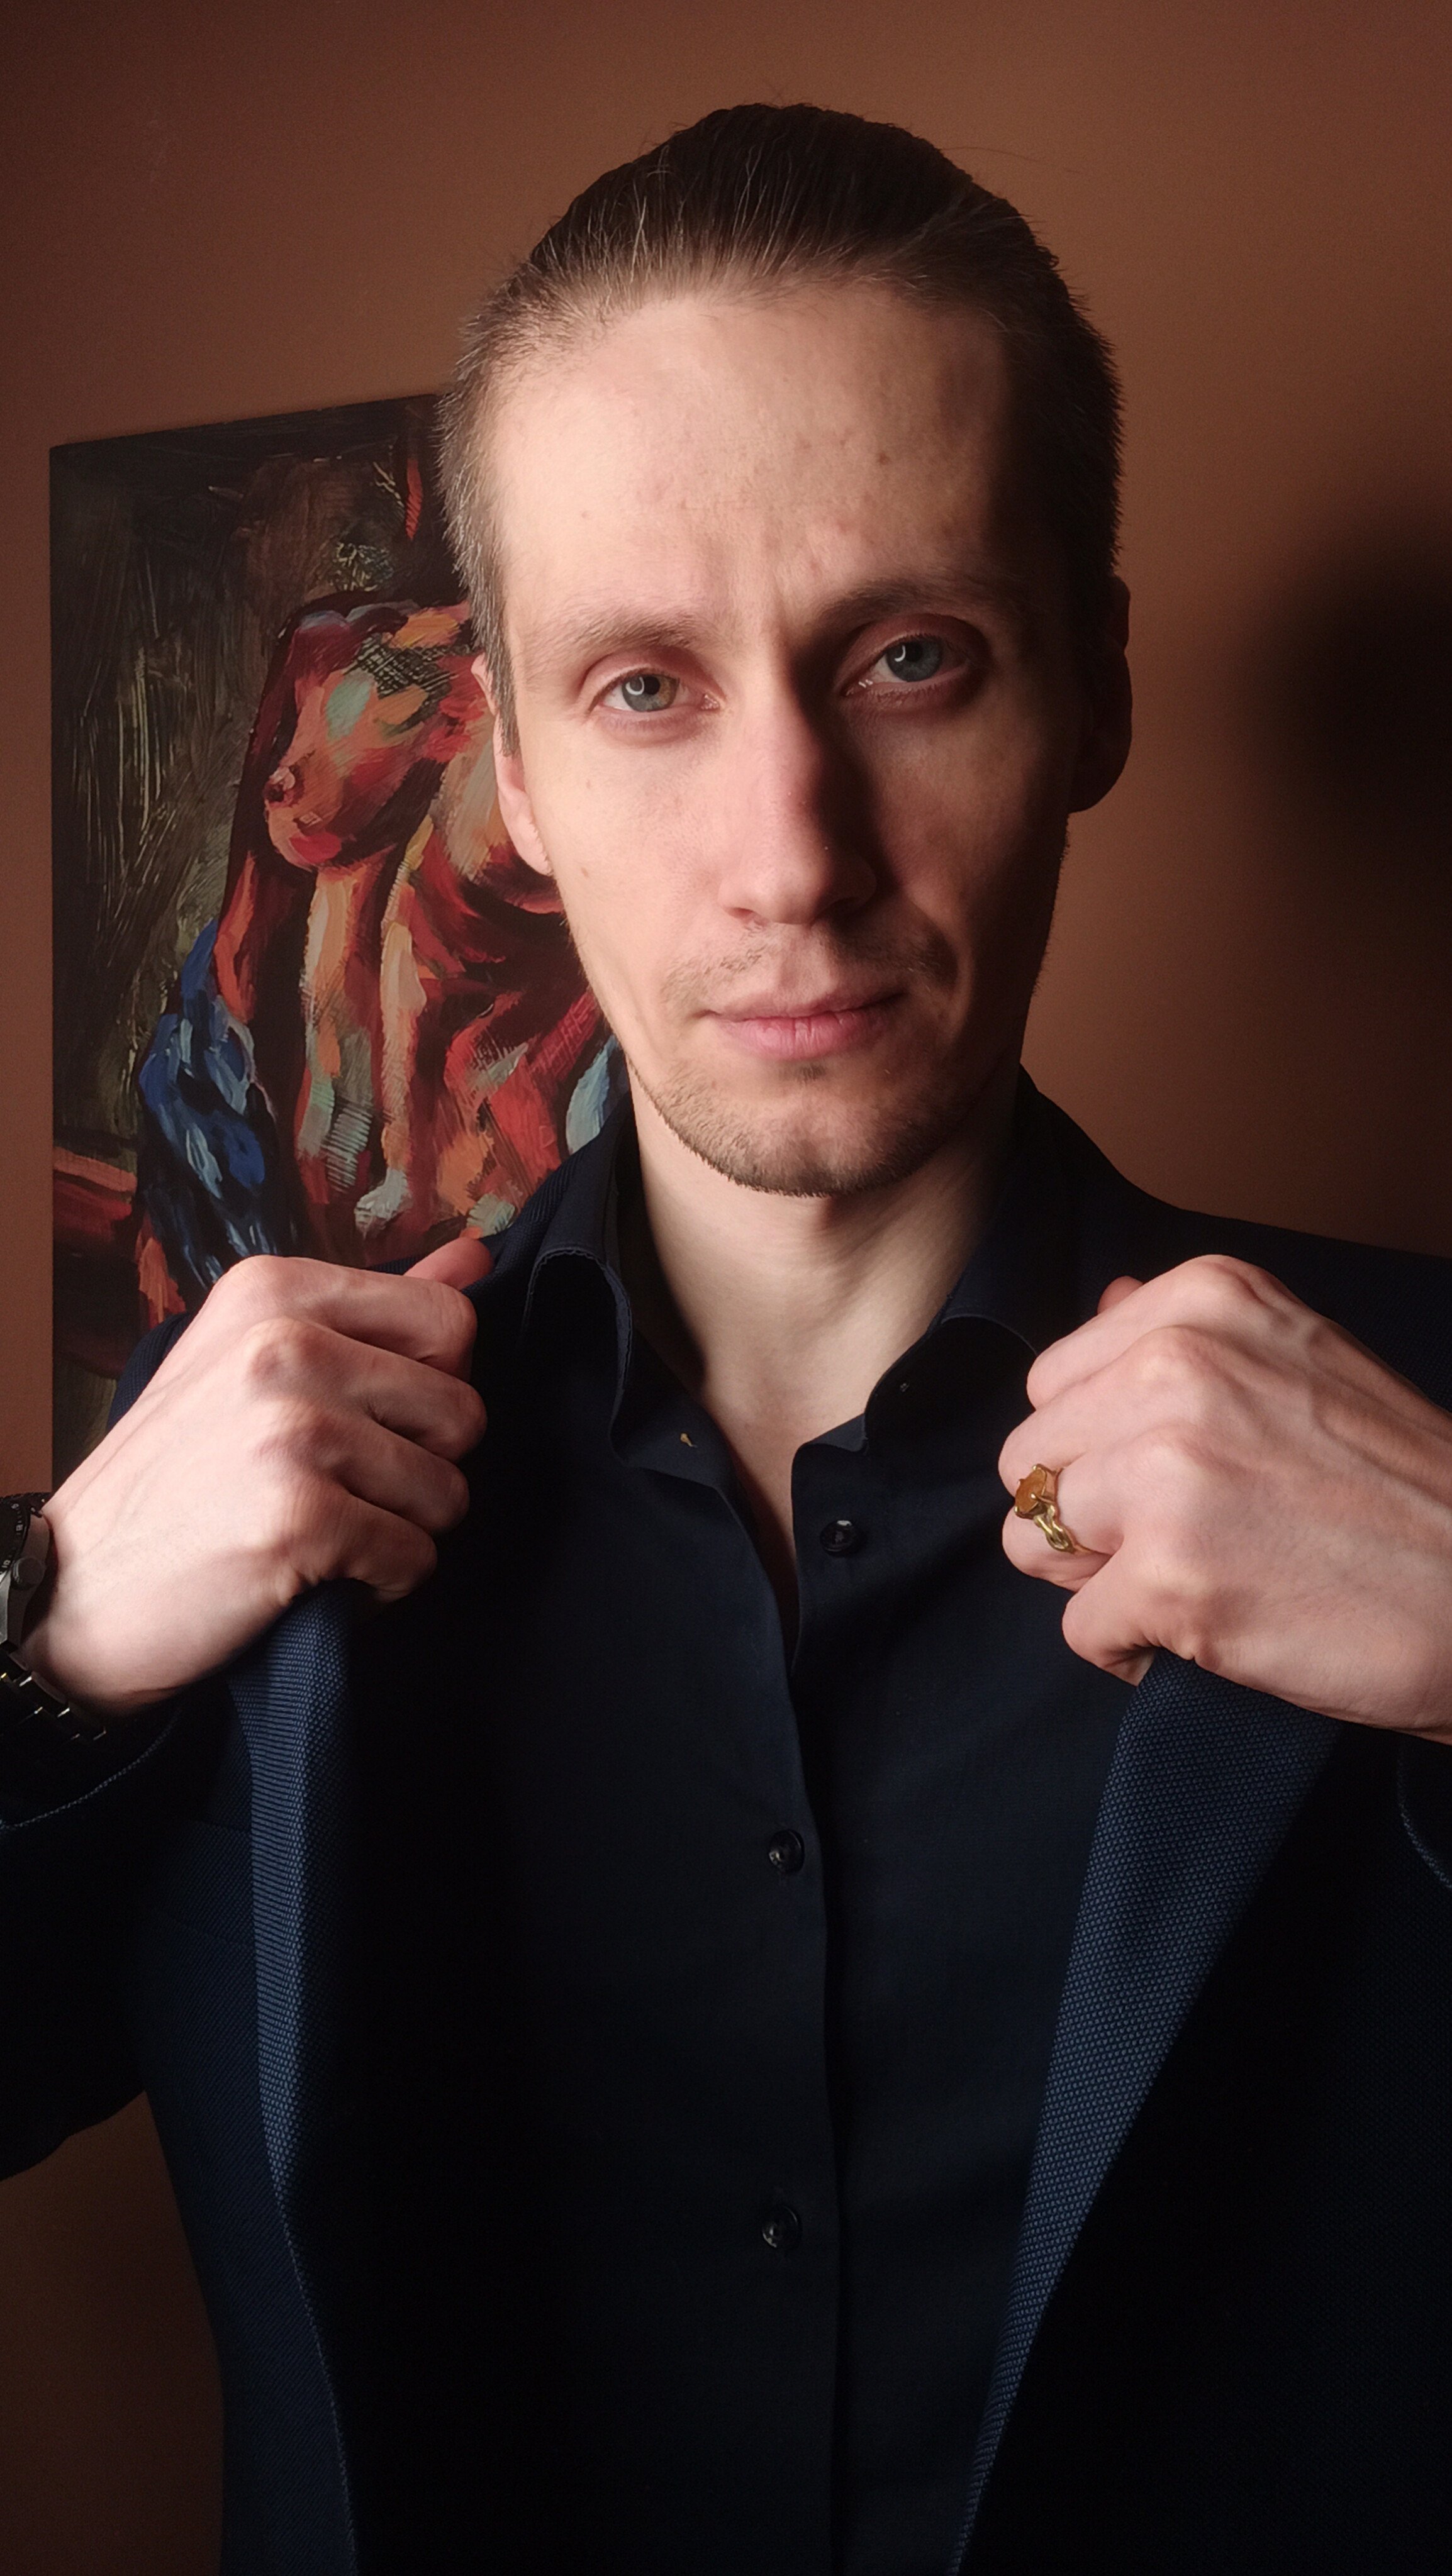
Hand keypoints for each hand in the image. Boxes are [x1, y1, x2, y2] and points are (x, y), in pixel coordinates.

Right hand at [24, 1237, 491, 1717]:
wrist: (73, 1592)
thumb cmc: (175, 1481)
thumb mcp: (254, 1361)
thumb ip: (375, 1310)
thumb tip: (475, 1251)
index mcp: (276, 1290)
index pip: (451, 1321)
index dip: (433, 1389)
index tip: (367, 1423)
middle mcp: (285, 1343)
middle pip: (463, 1411)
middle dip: (423, 1470)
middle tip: (341, 1492)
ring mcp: (293, 1427)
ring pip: (449, 1492)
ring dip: (400, 1532)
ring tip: (322, 1534)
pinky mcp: (300, 1515)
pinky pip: (416, 1558)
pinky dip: (379, 1588)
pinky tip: (312, 1577)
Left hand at [998, 1255, 1451, 1740]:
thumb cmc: (1407, 1490)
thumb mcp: (1301, 1359)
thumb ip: (1187, 1336)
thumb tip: (1102, 1300)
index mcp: (1202, 1303)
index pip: (1054, 1381)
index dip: (1099, 1446)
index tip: (1178, 1475)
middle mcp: (1175, 1367)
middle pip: (1028, 1459)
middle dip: (1085, 1514)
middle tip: (1182, 1540)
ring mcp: (1167, 1472)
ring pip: (1030, 1538)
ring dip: (1098, 1581)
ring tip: (1193, 1582)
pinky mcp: (1170, 1576)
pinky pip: (1079, 1628)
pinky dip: (1131, 1651)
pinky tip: (1208, 1638)